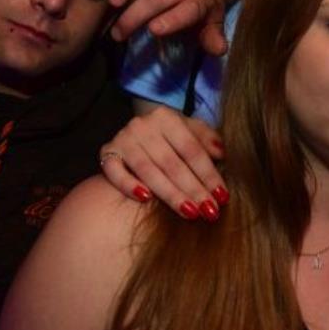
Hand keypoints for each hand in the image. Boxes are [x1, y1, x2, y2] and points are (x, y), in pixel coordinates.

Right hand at [99, 106, 228, 220]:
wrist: (138, 132)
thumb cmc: (171, 135)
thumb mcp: (191, 130)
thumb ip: (208, 139)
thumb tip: (222, 153)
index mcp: (166, 117)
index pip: (191, 149)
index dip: (208, 173)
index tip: (222, 196)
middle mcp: (142, 125)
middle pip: (172, 163)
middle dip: (193, 189)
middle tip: (210, 212)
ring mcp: (122, 139)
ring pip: (148, 171)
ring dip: (170, 194)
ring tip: (190, 212)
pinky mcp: (106, 153)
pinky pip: (114, 172)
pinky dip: (128, 185)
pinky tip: (145, 199)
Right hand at [106, 0, 226, 55]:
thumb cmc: (202, 3)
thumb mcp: (211, 22)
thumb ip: (212, 36)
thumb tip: (219, 50)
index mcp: (200, 0)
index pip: (187, 12)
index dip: (171, 20)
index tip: (153, 29)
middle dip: (137, 14)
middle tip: (118, 32)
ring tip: (113, 1)